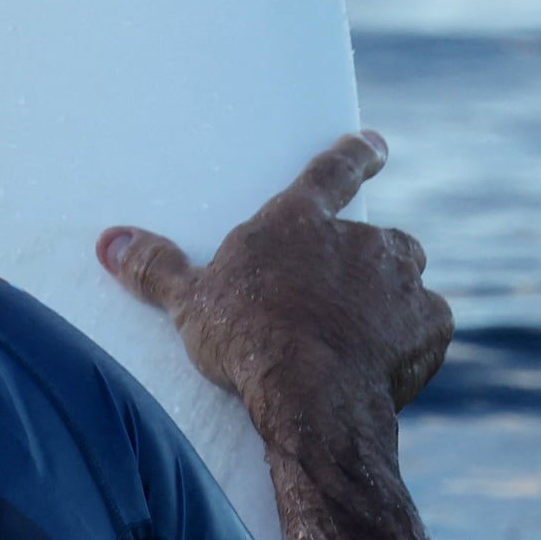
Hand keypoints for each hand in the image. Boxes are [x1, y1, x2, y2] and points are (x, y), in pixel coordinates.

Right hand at [96, 131, 450, 445]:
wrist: (311, 395)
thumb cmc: (246, 341)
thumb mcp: (189, 304)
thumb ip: (156, 268)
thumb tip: (110, 241)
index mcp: (301, 222)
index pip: (332, 171)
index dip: (354, 154)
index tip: (374, 144)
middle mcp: (361, 239)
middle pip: (375, 239)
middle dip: (364, 264)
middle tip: (338, 303)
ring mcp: (402, 279)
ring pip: (406, 279)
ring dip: (389, 300)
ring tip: (358, 340)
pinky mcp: (430, 322)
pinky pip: (425, 327)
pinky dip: (410, 343)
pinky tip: (383, 370)